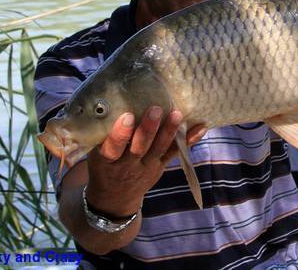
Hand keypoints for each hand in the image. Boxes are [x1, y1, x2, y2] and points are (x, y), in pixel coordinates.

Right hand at [84, 107, 205, 216]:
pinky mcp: (161, 166)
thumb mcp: (96, 154)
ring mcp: (147, 166)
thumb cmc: (105, 165)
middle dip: (148, 129)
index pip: (112, 148)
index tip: (127, 116)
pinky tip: (201, 127)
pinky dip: (189, 140)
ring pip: (159, 149)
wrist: (114, 198)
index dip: (120, 134)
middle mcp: (128, 164)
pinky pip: (175, 153)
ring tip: (177, 114)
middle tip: (156, 109)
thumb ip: (104, 134)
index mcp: (107, 160)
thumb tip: (111, 100)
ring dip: (169, 131)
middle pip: (140, 147)